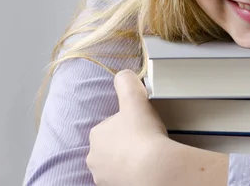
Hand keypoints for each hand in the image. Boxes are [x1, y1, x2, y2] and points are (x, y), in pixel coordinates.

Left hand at [86, 69, 228, 185]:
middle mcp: (95, 158)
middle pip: (112, 147)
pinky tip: (147, 169)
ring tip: (149, 157)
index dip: (128, 123)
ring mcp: (105, 177)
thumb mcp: (135, 99)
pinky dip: (134, 175)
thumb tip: (123, 74)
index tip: (142, 125)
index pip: (111, 126)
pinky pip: (124, 179)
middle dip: (126, 144)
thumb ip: (127, 82)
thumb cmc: (143, 134)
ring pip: (117, 165)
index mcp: (97, 135)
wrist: (154, 169)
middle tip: (147, 141)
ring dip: (130, 161)